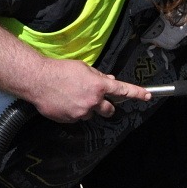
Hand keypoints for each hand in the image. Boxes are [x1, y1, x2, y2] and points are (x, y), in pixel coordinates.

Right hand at [26, 58, 152, 122]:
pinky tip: (64, 102)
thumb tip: (109, 80)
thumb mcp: (83, 68)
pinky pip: (77, 118)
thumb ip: (98, 76)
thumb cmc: (60, 70)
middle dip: (106, 106)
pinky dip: (74, 111)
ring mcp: (81, 112)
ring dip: (87, 108)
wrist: (38, 80)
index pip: (122, 90)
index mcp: (98, 86)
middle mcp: (93, 101)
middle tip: (96, 99)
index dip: (137, 93)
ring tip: (72, 97)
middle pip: (109, 110)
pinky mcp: (70, 119)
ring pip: (91, 114)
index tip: (148, 96)